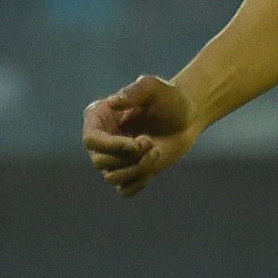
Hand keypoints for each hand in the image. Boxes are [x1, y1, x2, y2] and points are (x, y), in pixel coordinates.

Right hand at [82, 74, 198, 197]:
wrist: (187, 117)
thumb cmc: (168, 98)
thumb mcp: (153, 88)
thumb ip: (135, 91)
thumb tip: (112, 103)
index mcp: (98, 117)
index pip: (91, 139)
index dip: (109, 146)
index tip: (135, 144)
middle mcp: (101, 140)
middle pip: (100, 161)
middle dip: (128, 156)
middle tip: (150, 141)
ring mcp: (113, 158)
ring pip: (112, 177)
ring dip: (137, 168)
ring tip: (156, 151)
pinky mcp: (128, 173)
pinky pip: (125, 189)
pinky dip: (140, 181)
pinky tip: (155, 164)